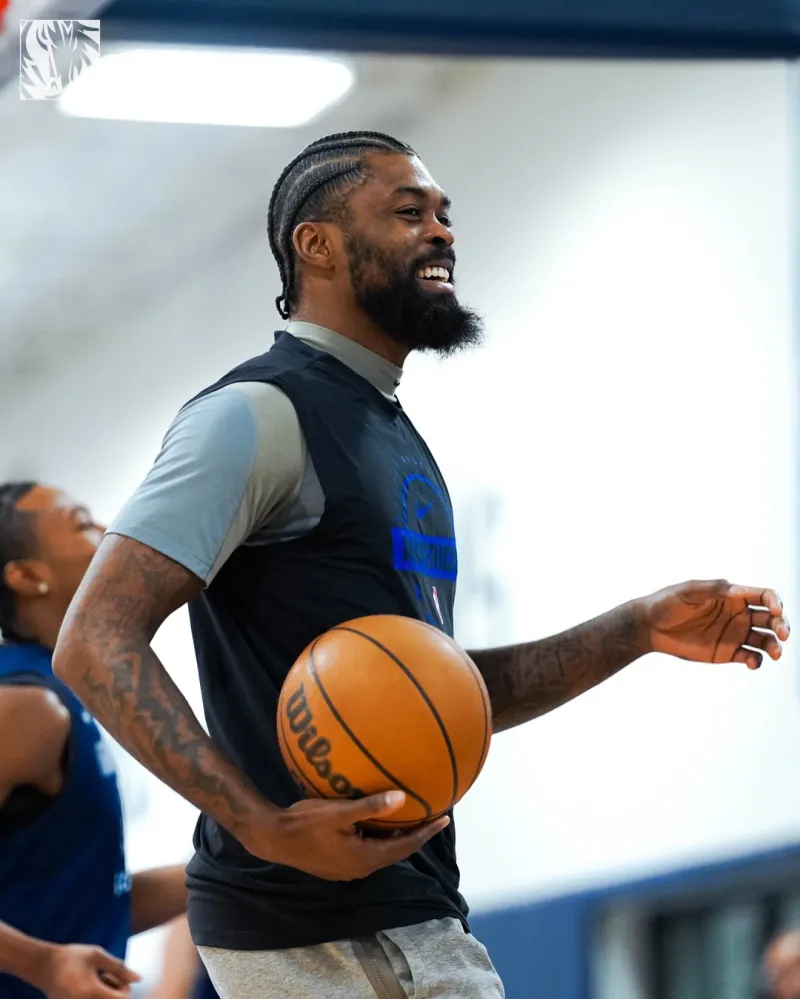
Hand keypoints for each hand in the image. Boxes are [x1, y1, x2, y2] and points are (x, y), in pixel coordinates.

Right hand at [38, 944, 139, 998]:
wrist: (44, 966)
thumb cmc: (72, 957)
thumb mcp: (97, 956)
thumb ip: (119, 968)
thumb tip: (138, 978)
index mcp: (92, 992)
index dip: (125, 989)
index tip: (118, 977)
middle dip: (115, 990)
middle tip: (105, 974)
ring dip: (105, 993)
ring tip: (96, 978)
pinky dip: (94, 996)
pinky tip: (87, 986)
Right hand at [242, 791, 449, 880]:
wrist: (275, 838)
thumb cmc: (306, 823)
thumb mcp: (340, 812)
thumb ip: (371, 807)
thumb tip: (402, 798)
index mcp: (365, 858)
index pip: (405, 847)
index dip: (426, 833)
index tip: (444, 818)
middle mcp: (361, 868)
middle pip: (396, 852)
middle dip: (415, 835)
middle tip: (431, 815)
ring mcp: (348, 868)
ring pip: (381, 852)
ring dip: (396, 837)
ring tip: (410, 817)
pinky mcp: (339, 864)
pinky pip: (368, 850)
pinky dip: (379, 837)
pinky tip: (378, 821)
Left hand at [638, 579, 789, 669]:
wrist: (650, 627)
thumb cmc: (667, 602)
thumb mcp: (689, 591)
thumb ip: (714, 589)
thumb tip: (737, 590)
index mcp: (733, 595)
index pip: (764, 596)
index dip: (775, 602)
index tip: (775, 610)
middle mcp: (739, 614)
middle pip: (771, 619)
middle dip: (782, 625)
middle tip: (783, 634)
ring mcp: (735, 634)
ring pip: (765, 640)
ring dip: (775, 645)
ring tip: (774, 653)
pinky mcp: (728, 652)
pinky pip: (750, 657)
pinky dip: (756, 661)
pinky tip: (752, 662)